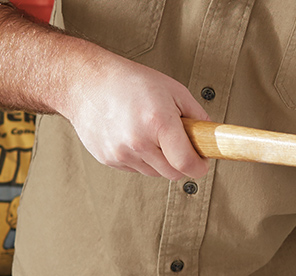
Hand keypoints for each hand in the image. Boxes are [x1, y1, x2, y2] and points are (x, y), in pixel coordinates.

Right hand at [62, 53, 210, 179]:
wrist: (86, 82)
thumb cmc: (130, 82)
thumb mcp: (173, 90)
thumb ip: (197, 116)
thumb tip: (210, 137)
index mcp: (158, 122)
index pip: (186, 164)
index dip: (199, 167)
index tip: (202, 163)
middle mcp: (139, 141)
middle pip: (172, 173)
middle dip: (180, 163)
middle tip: (178, 145)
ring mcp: (121, 153)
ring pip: (154, 173)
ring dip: (159, 160)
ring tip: (150, 133)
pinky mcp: (109, 159)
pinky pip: (135, 168)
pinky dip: (140, 158)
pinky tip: (133, 135)